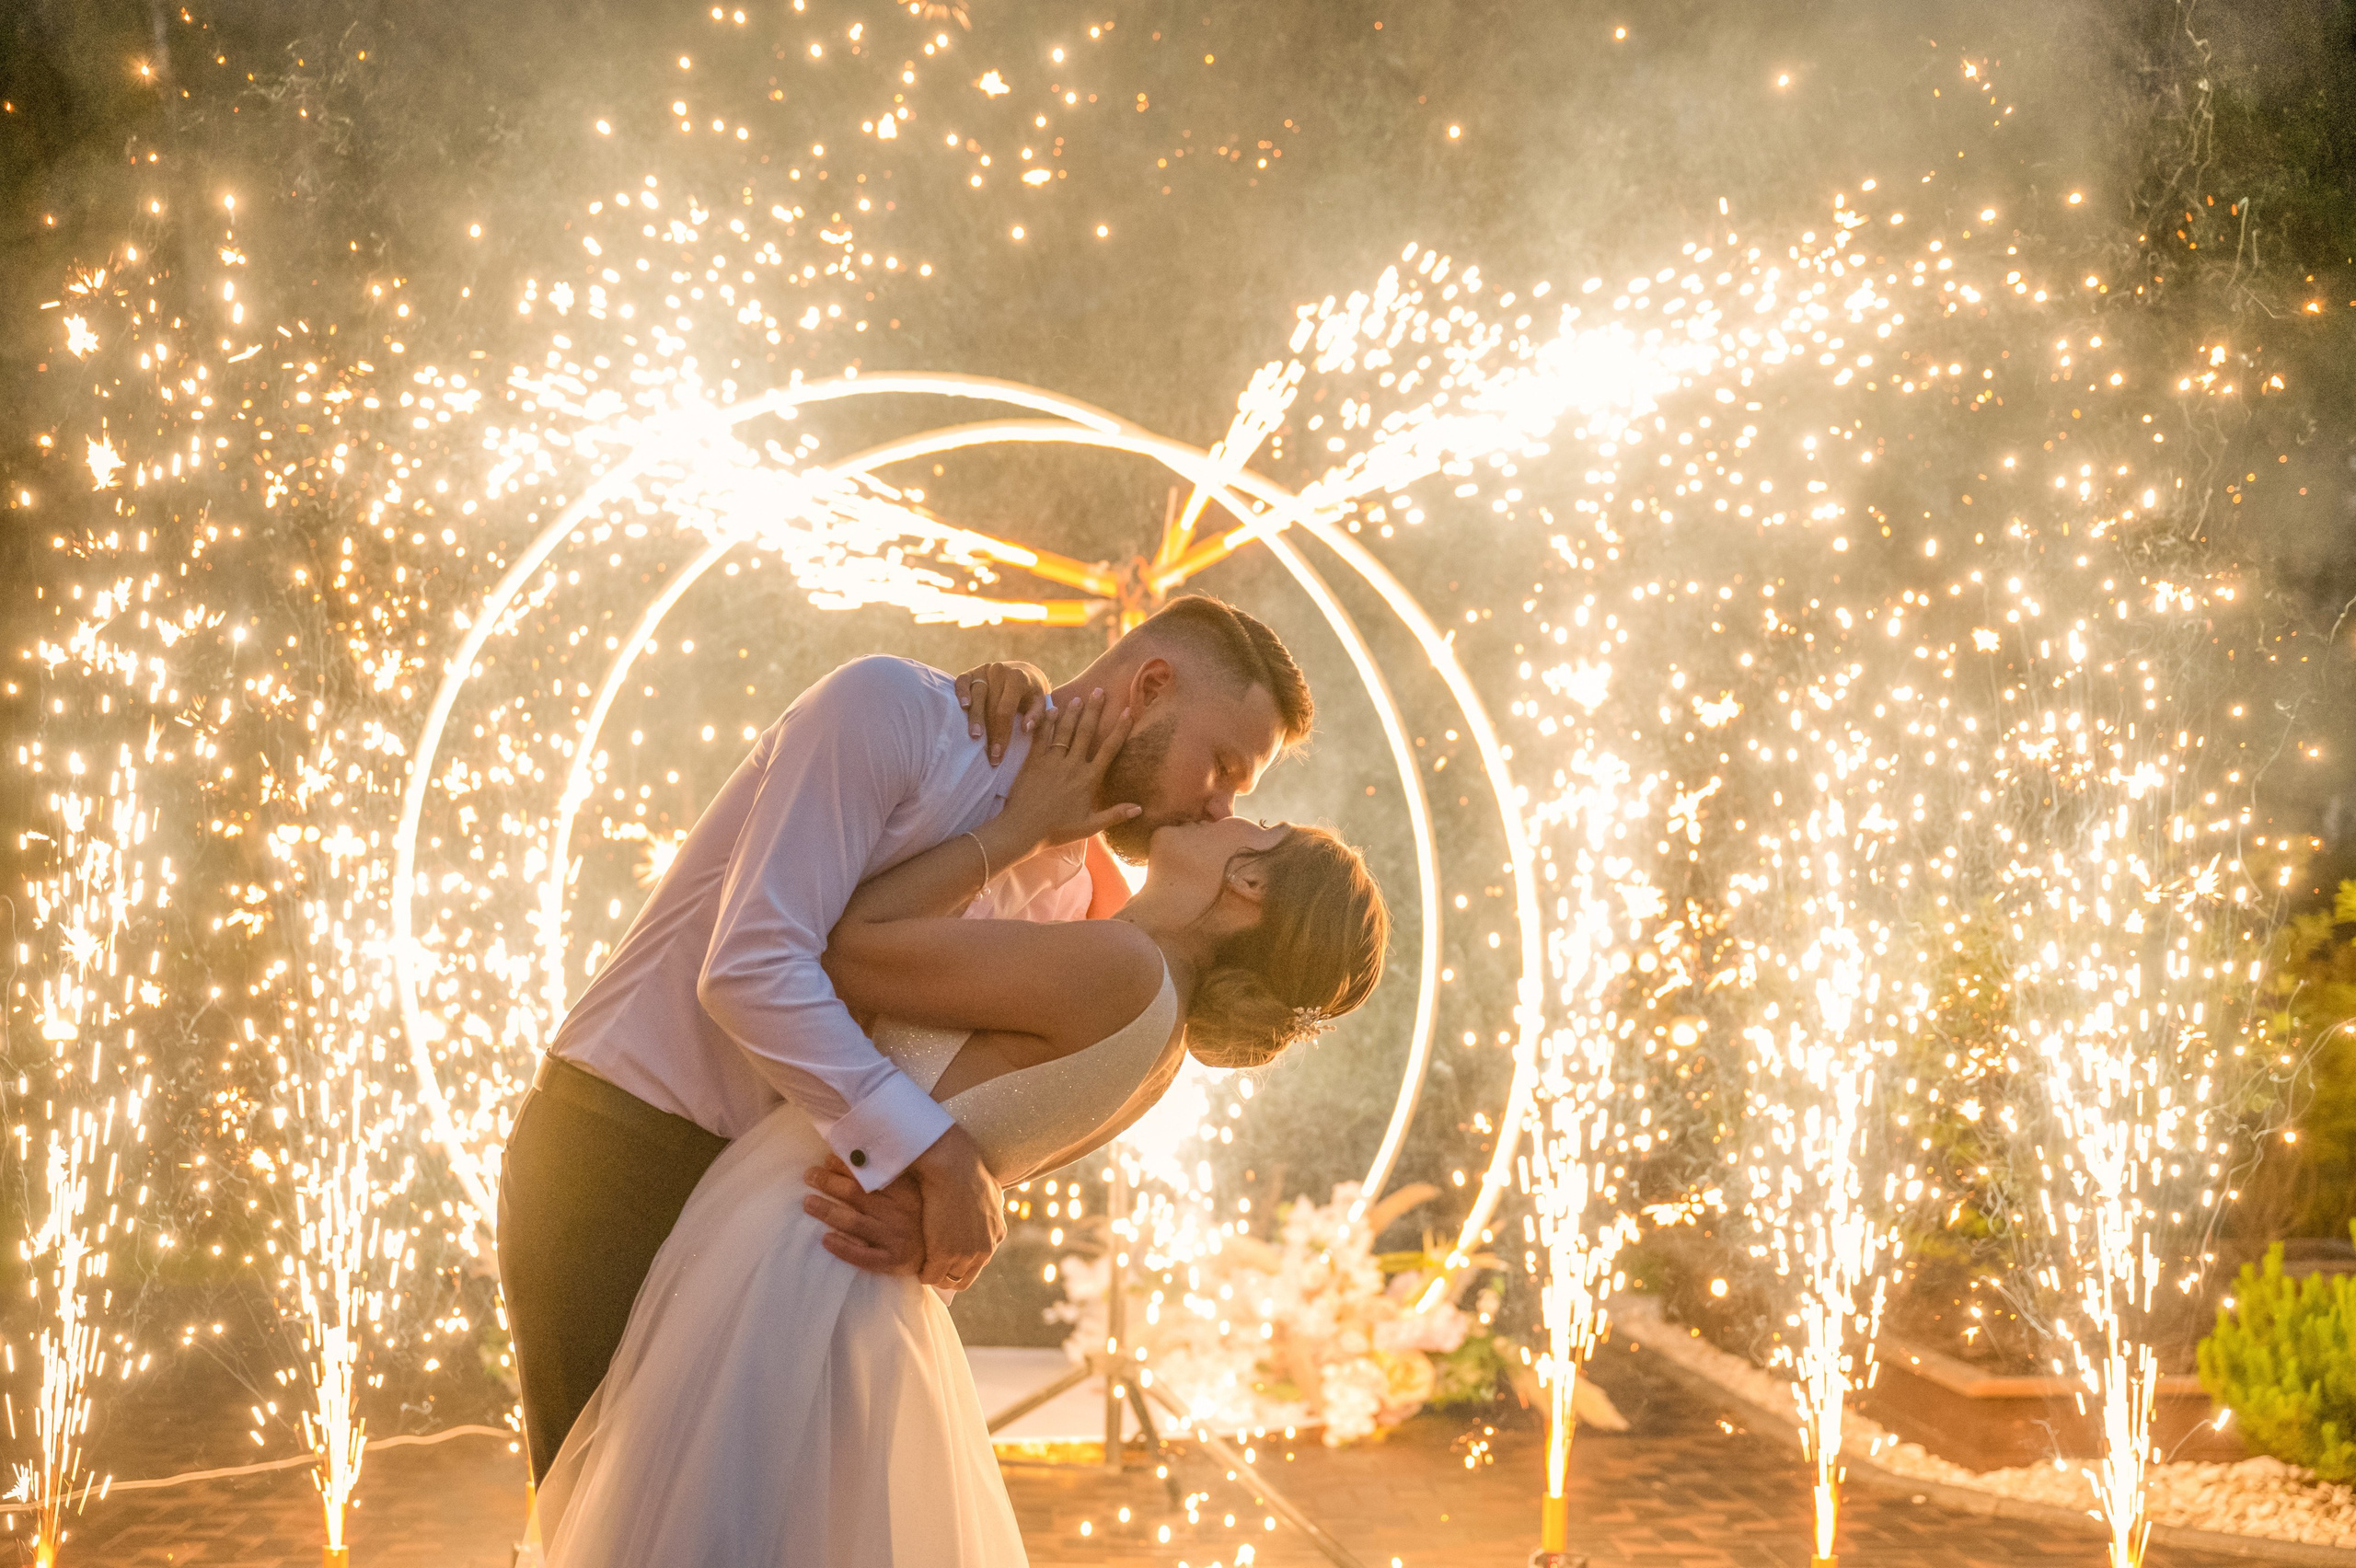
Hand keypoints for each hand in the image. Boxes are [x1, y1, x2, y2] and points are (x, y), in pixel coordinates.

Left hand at [803, 1156, 924, 1275]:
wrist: (939, 1252)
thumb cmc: (918, 1215)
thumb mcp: (910, 1190)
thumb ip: (888, 1175)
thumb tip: (854, 1155)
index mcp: (904, 1191)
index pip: (869, 1175)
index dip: (845, 1166)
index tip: (827, 1160)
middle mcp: (899, 1213)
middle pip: (856, 1195)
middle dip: (829, 1183)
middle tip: (810, 1175)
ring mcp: (895, 1238)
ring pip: (854, 1222)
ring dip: (828, 1211)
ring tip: (808, 1202)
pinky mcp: (891, 1261)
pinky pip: (863, 1256)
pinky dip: (843, 1248)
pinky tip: (825, 1239)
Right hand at [908, 1122, 1003, 1289]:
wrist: (953, 1168)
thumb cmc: (968, 1170)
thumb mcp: (991, 1191)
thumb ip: (991, 1205)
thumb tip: (987, 1202)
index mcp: (997, 1235)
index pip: (979, 1263)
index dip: (961, 1263)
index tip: (947, 1259)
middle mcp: (985, 1249)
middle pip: (964, 1278)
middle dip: (948, 1275)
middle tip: (931, 1268)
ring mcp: (965, 1255)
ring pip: (947, 1280)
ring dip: (934, 1276)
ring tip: (921, 1267)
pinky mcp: (944, 1255)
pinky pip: (930, 1276)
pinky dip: (922, 1273)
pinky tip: (915, 1265)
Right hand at [953, 660, 1052, 765]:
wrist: (1023, 673)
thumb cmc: (1032, 695)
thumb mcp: (1041, 703)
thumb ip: (1037, 715)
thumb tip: (1025, 728)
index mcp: (1018, 678)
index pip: (1006, 710)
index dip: (1002, 734)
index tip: (998, 755)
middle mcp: (1000, 671)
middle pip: (991, 704)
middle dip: (989, 731)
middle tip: (988, 754)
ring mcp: (985, 670)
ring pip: (976, 694)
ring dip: (974, 716)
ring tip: (974, 735)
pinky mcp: (972, 671)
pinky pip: (963, 681)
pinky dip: (961, 693)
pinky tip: (962, 707)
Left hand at [991, 687, 1140, 856]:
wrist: (1024, 830)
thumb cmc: (1058, 830)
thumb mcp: (1090, 826)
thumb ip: (1115, 814)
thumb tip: (1139, 808)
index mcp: (1088, 779)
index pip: (1109, 749)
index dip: (1120, 729)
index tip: (1128, 712)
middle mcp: (1072, 765)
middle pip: (1086, 732)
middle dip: (1094, 710)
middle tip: (1100, 691)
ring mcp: (1052, 762)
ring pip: (1065, 731)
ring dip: (1072, 713)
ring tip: (1079, 698)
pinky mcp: (1033, 762)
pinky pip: (1041, 737)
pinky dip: (1046, 722)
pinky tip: (1051, 710)